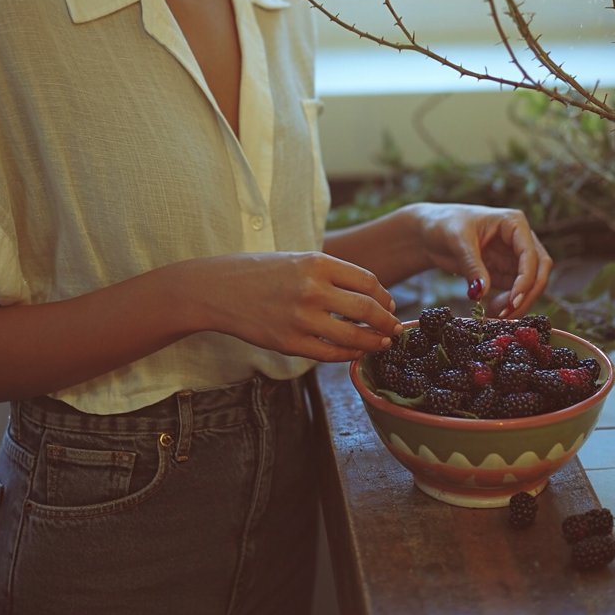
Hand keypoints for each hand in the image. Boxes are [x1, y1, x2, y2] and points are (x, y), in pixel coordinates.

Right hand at [199, 251, 402, 362]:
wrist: (219, 288)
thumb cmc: (263, 272)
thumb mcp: (300, 259)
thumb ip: (333, 275)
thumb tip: (372, 296)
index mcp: (317, 263)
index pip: (368, 282)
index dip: (385, 297)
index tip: (390, 306)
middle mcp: (312, 289)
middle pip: (368, 309)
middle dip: (387, 322)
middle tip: (395, 329)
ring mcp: (300, 318)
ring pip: (353, 336)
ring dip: (373, 342)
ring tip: (382, 343)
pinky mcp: (289, 342)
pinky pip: (330, 354)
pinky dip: (348, 355)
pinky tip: (355, 352)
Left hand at [411, 203, 551, 317]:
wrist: (430, 233)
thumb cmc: (444, 225)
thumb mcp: (457, 241)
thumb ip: (472, 265)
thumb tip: (482, 292)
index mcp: (514, 223)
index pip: (531, 255)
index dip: (526, 279)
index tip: (513, 301)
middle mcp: (520, 239)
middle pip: (539, 271)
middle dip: (527, 294)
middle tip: (508, 313)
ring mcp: (514, 257)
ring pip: (530, 285)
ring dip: (517, 303)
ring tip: (493, 314)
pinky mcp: (504, 273)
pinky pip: (515, 292)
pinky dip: (508, 305)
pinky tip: (491, 311)